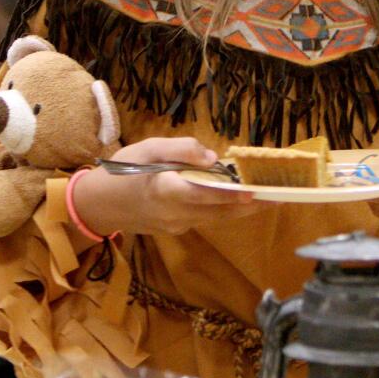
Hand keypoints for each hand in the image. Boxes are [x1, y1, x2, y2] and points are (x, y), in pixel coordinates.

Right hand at [73, 137, 259, 236]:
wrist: (99, 204)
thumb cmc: (124, 170)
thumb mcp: (148, 148)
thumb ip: (180, 149)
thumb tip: (213, 158)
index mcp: (165, 190)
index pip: (203, 194)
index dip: (230, 195)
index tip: (254, 192)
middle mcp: (173, 213)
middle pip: (218, 212)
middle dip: (249, 206)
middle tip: (279, 197)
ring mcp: (175, 226)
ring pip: (215, 218)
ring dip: (241, 210)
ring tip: (268, 199)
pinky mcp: (176, 229)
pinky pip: (205, 219)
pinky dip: (223, 210)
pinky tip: (238, 200)